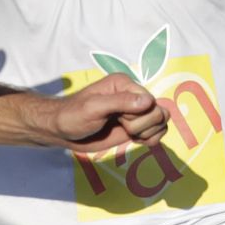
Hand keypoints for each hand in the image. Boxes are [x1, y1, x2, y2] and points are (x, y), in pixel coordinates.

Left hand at [53, 73, 169, 152]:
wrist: (63, 131)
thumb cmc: (73, 116)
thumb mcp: (93, 107)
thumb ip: (120, 102)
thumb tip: (148, 101)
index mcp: (125, 84)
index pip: (151, 102)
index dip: (137, 117)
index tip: (118, 119)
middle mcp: (134, 95)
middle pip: (160, 113)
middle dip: (142, 126)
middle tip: (121, 125)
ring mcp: (136, 112)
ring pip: (162, 123)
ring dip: (147, 133)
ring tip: (128, 133)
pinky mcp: (136, 126)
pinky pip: (158, 132)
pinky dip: (150, 139)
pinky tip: (133, 139)